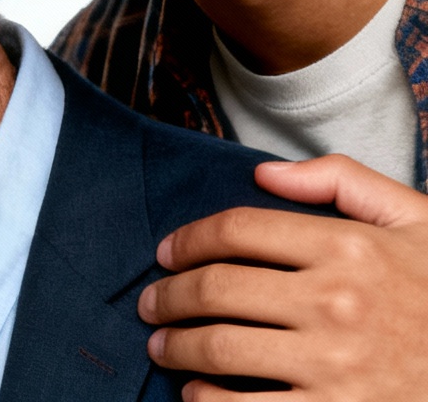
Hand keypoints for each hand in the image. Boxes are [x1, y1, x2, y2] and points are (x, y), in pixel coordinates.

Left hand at [137, 154, 427, 399]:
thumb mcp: (418, 222)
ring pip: (217, 349)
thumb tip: (262, 172)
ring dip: (175, 348)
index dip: (187, 241)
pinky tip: (197, 396)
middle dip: (167, 297)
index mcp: (350, 248)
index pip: (235, 231)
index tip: (167, 254)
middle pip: (214, 289)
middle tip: (150, 305)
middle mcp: (337, 304)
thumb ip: (342, 181)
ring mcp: (337, 367)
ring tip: (163, 347)